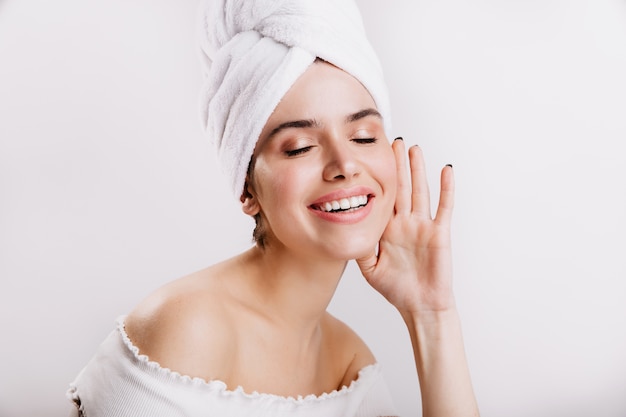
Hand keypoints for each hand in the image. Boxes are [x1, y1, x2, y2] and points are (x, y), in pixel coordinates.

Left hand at [357, 139, 455, 314]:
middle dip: (396, 165)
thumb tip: (343, 229)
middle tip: (393, 142)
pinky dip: (446, 188)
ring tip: (414, 149)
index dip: (376, 178)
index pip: (381, 197)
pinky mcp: (439, 232)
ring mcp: (422, 226)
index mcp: (387, 229)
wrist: (420, 306)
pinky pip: (444, 207)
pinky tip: (446, 170)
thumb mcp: (369, 268)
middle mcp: (404, 223)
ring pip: (420, 191)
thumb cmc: (396, 289)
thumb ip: (359, 248)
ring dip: (417, 170)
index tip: (370, 157)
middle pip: (400, 188)